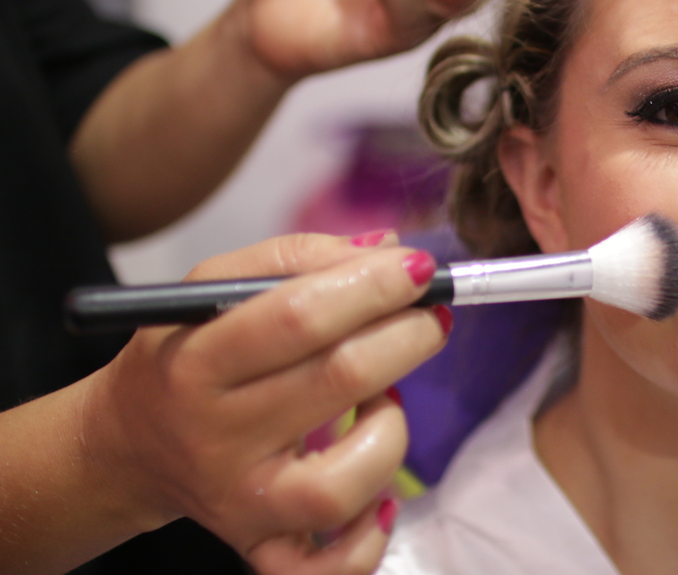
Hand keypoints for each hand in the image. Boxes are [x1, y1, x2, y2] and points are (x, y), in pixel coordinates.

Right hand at [82, 233, 447, 574]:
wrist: (132, 443)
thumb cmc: (185, 351)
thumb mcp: (213, 286)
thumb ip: (299, 258)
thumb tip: (389, 249)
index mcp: (196, 360)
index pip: (298, 316)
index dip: (373, 287)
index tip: (420, 269)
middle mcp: (216, 436)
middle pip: (339, 380)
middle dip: (408, 336)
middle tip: (430, 316)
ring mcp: (241, 501)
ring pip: (345, 482)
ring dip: (392, 428)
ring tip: (386, 399)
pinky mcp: (261, 546)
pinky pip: (330, 566)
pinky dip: (370, 536)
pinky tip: (379, 494)